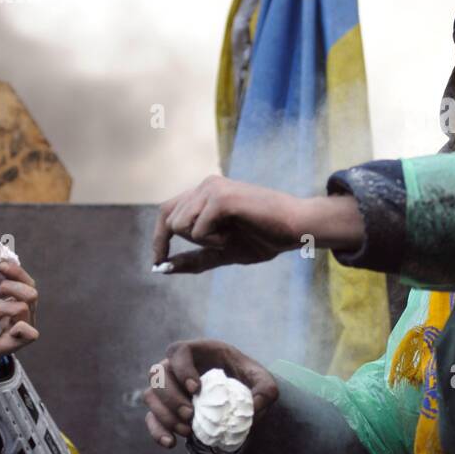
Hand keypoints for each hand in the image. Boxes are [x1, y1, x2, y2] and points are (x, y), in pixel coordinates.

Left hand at [0, 260, 39, 368]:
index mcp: (20, 301)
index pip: (27, 282)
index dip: (16, 271)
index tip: (0, 265)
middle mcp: (27, 313)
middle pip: (32, 292)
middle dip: (11, 286)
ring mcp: (25, 327)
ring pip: (24, 307)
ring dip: (2, 307)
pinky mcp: (21, 342)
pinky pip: (29, 330)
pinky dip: (15, 326)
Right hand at [143, 339, 277, 448]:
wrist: (241, 397)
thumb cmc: (249, 381)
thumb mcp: (264, 382)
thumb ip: (266, 390)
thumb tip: (254, 408)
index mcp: (200, 352)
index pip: (178, 351)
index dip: (181, 368)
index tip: (195, 388)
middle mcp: (178, 367)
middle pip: (158, 374)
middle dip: (171, 397)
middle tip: (190, 415)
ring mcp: (170, 387)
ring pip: (150, 395)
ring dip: (164, 415)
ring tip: (187, 431)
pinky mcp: (167, 408)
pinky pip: (151, 418)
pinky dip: (156, 431)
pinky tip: (171, 444)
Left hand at [151, 175, 306, 272]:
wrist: (296, 228)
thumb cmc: (265, 237)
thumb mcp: (223, 252)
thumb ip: (194, 258)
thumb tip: (163, 268)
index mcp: (206, 192)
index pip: (166, 211)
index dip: (159, 238)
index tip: (158, 262)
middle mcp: (206, 185)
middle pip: (169, 220)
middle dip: (188, 241)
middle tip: (221, 243)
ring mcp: (212, 188)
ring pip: (179, 226)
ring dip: (204, 241)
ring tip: (232, 235)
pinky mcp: (221, 198)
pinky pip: (196, 231)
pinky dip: (214, 241)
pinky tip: (237, 233)